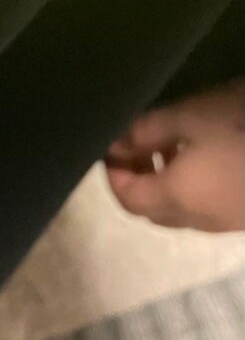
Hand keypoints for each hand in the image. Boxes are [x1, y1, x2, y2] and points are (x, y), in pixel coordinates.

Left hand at [105, 80, 244, 232]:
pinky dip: (187, 187)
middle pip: (150, 210)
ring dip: (161, 183)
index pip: (127, 199)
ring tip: (164, 142)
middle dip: (134, 179)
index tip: (109, 144)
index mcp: (177, 198)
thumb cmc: (240, 127)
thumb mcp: (188, 117)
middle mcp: (199, 219)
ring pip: (178, 211)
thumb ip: (145, 131)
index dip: (112, 174)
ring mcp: (227, 222)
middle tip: (131, 142)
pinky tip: (199, 153)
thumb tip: (114, 142)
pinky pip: (204, 209)